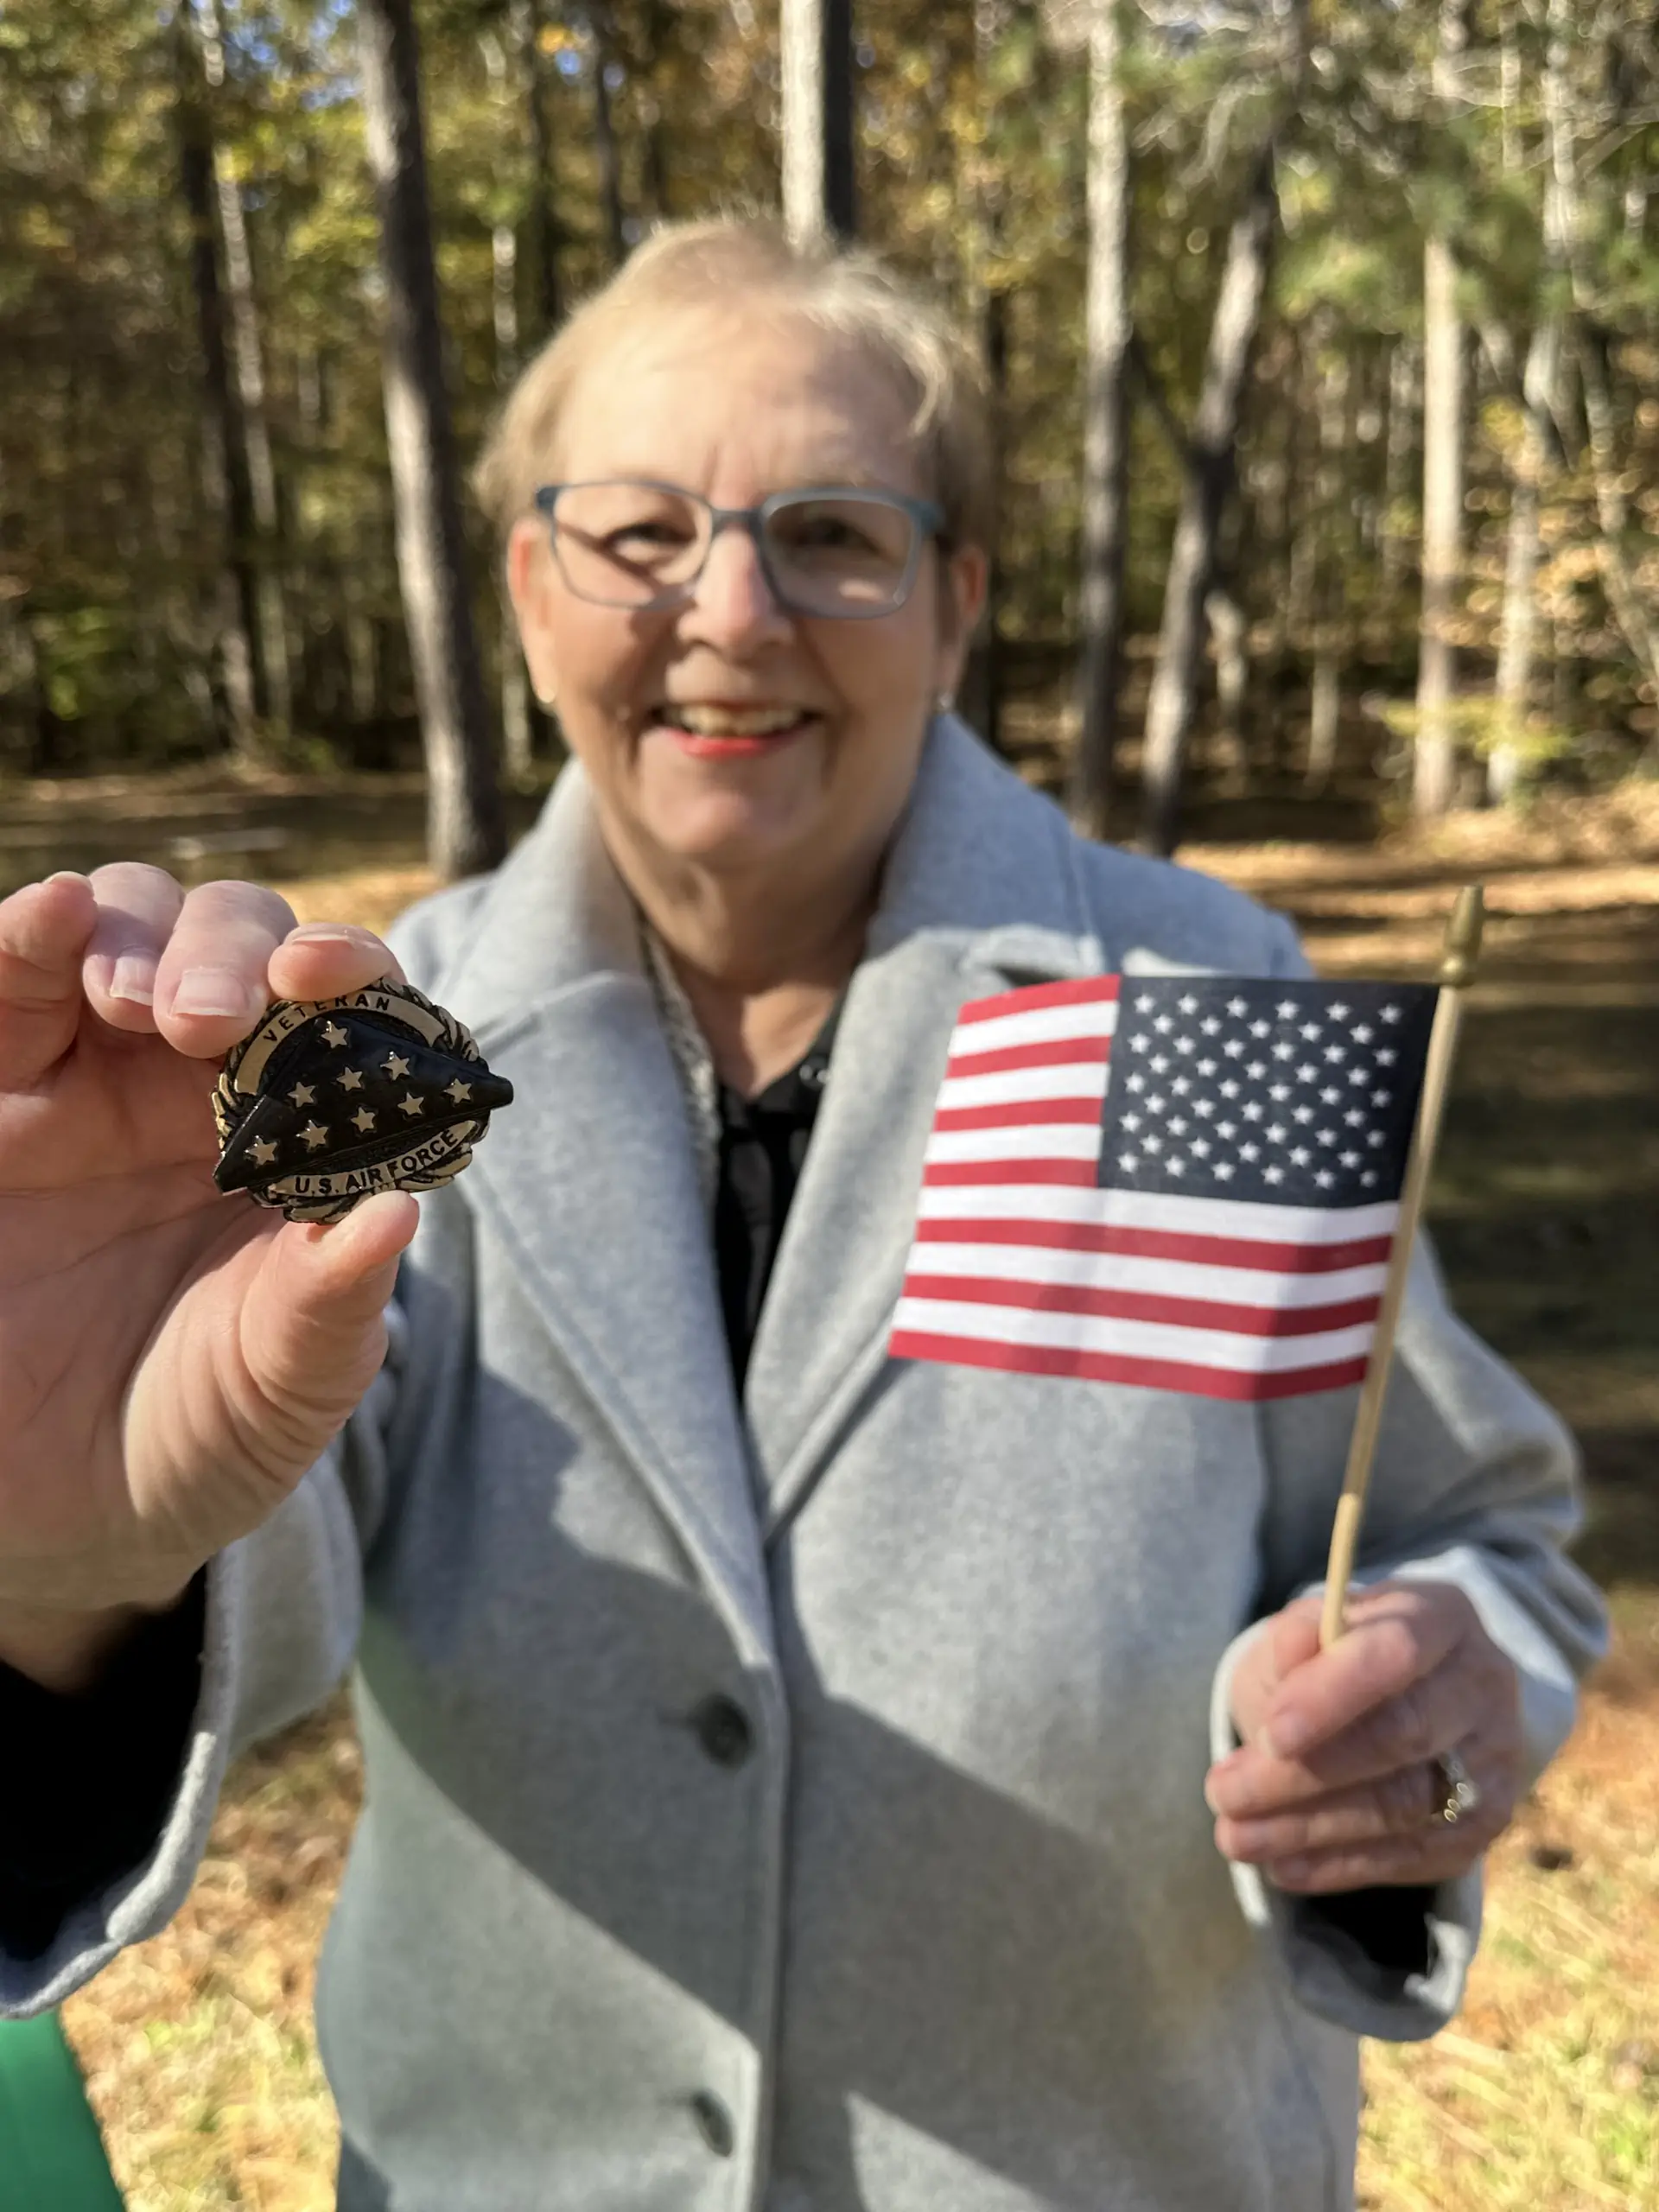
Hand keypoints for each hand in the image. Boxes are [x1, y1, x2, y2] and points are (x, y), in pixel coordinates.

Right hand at [0, 866, 419, 1628]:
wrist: (66, 1513)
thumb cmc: (203, 1431)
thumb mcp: (284, 1388)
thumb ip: (331, 1306)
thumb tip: (394, 1217)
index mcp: (306, 1128)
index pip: (348, 1011)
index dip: (352, 972)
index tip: (336, 976)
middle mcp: (203, 1078)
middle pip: (236, 940)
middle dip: (234, 950)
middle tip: (213, 1017)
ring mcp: (89, 1073)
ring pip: (123, 929)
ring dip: (140, 933)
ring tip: (140, 1000)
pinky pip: (9, 983)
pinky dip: (29, 933)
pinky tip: (53, 916)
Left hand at [1205, 1581, 1522, 1893]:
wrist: (1409, 1695)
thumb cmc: (1345, 1653)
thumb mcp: (1312, 1628)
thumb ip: (1295, 1638)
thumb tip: (1292, 1652)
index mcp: (1443, 1617)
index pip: (1397, 1652)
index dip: (1333, 1695)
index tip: (1270, 1735)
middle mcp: (1482, 1687)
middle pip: (1400, 1737)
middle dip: (1303, 1774)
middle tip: (1224, 1792)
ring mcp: (1492, 1761)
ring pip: (1403, 1805)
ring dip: (1308, 1828)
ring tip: (1235, 1836)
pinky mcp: (1483, 1825)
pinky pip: (1411, 1854)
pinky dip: (1339, 1864)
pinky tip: (1282, 1865)